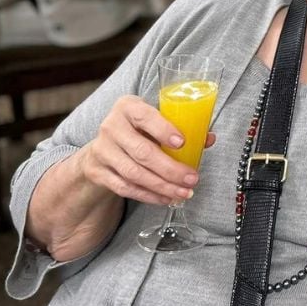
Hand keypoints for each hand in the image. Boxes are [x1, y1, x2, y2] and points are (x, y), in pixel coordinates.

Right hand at [75, 95, 215, 205]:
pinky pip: (125, 188)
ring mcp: (102, 151)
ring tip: (184, 192)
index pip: (144, 116)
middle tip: (192, 178)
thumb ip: (182, 127)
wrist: (102, 147)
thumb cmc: (138, 131)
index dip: (163, 130)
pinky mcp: (98, 172)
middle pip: (142, 152)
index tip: (182, 143)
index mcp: (127, 107)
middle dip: (170, 169)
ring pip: (134, 173)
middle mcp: (111, 127)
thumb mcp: (155, 122)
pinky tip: (166, 198)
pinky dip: (148, 196)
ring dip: (162, 186)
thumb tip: (208, 139)